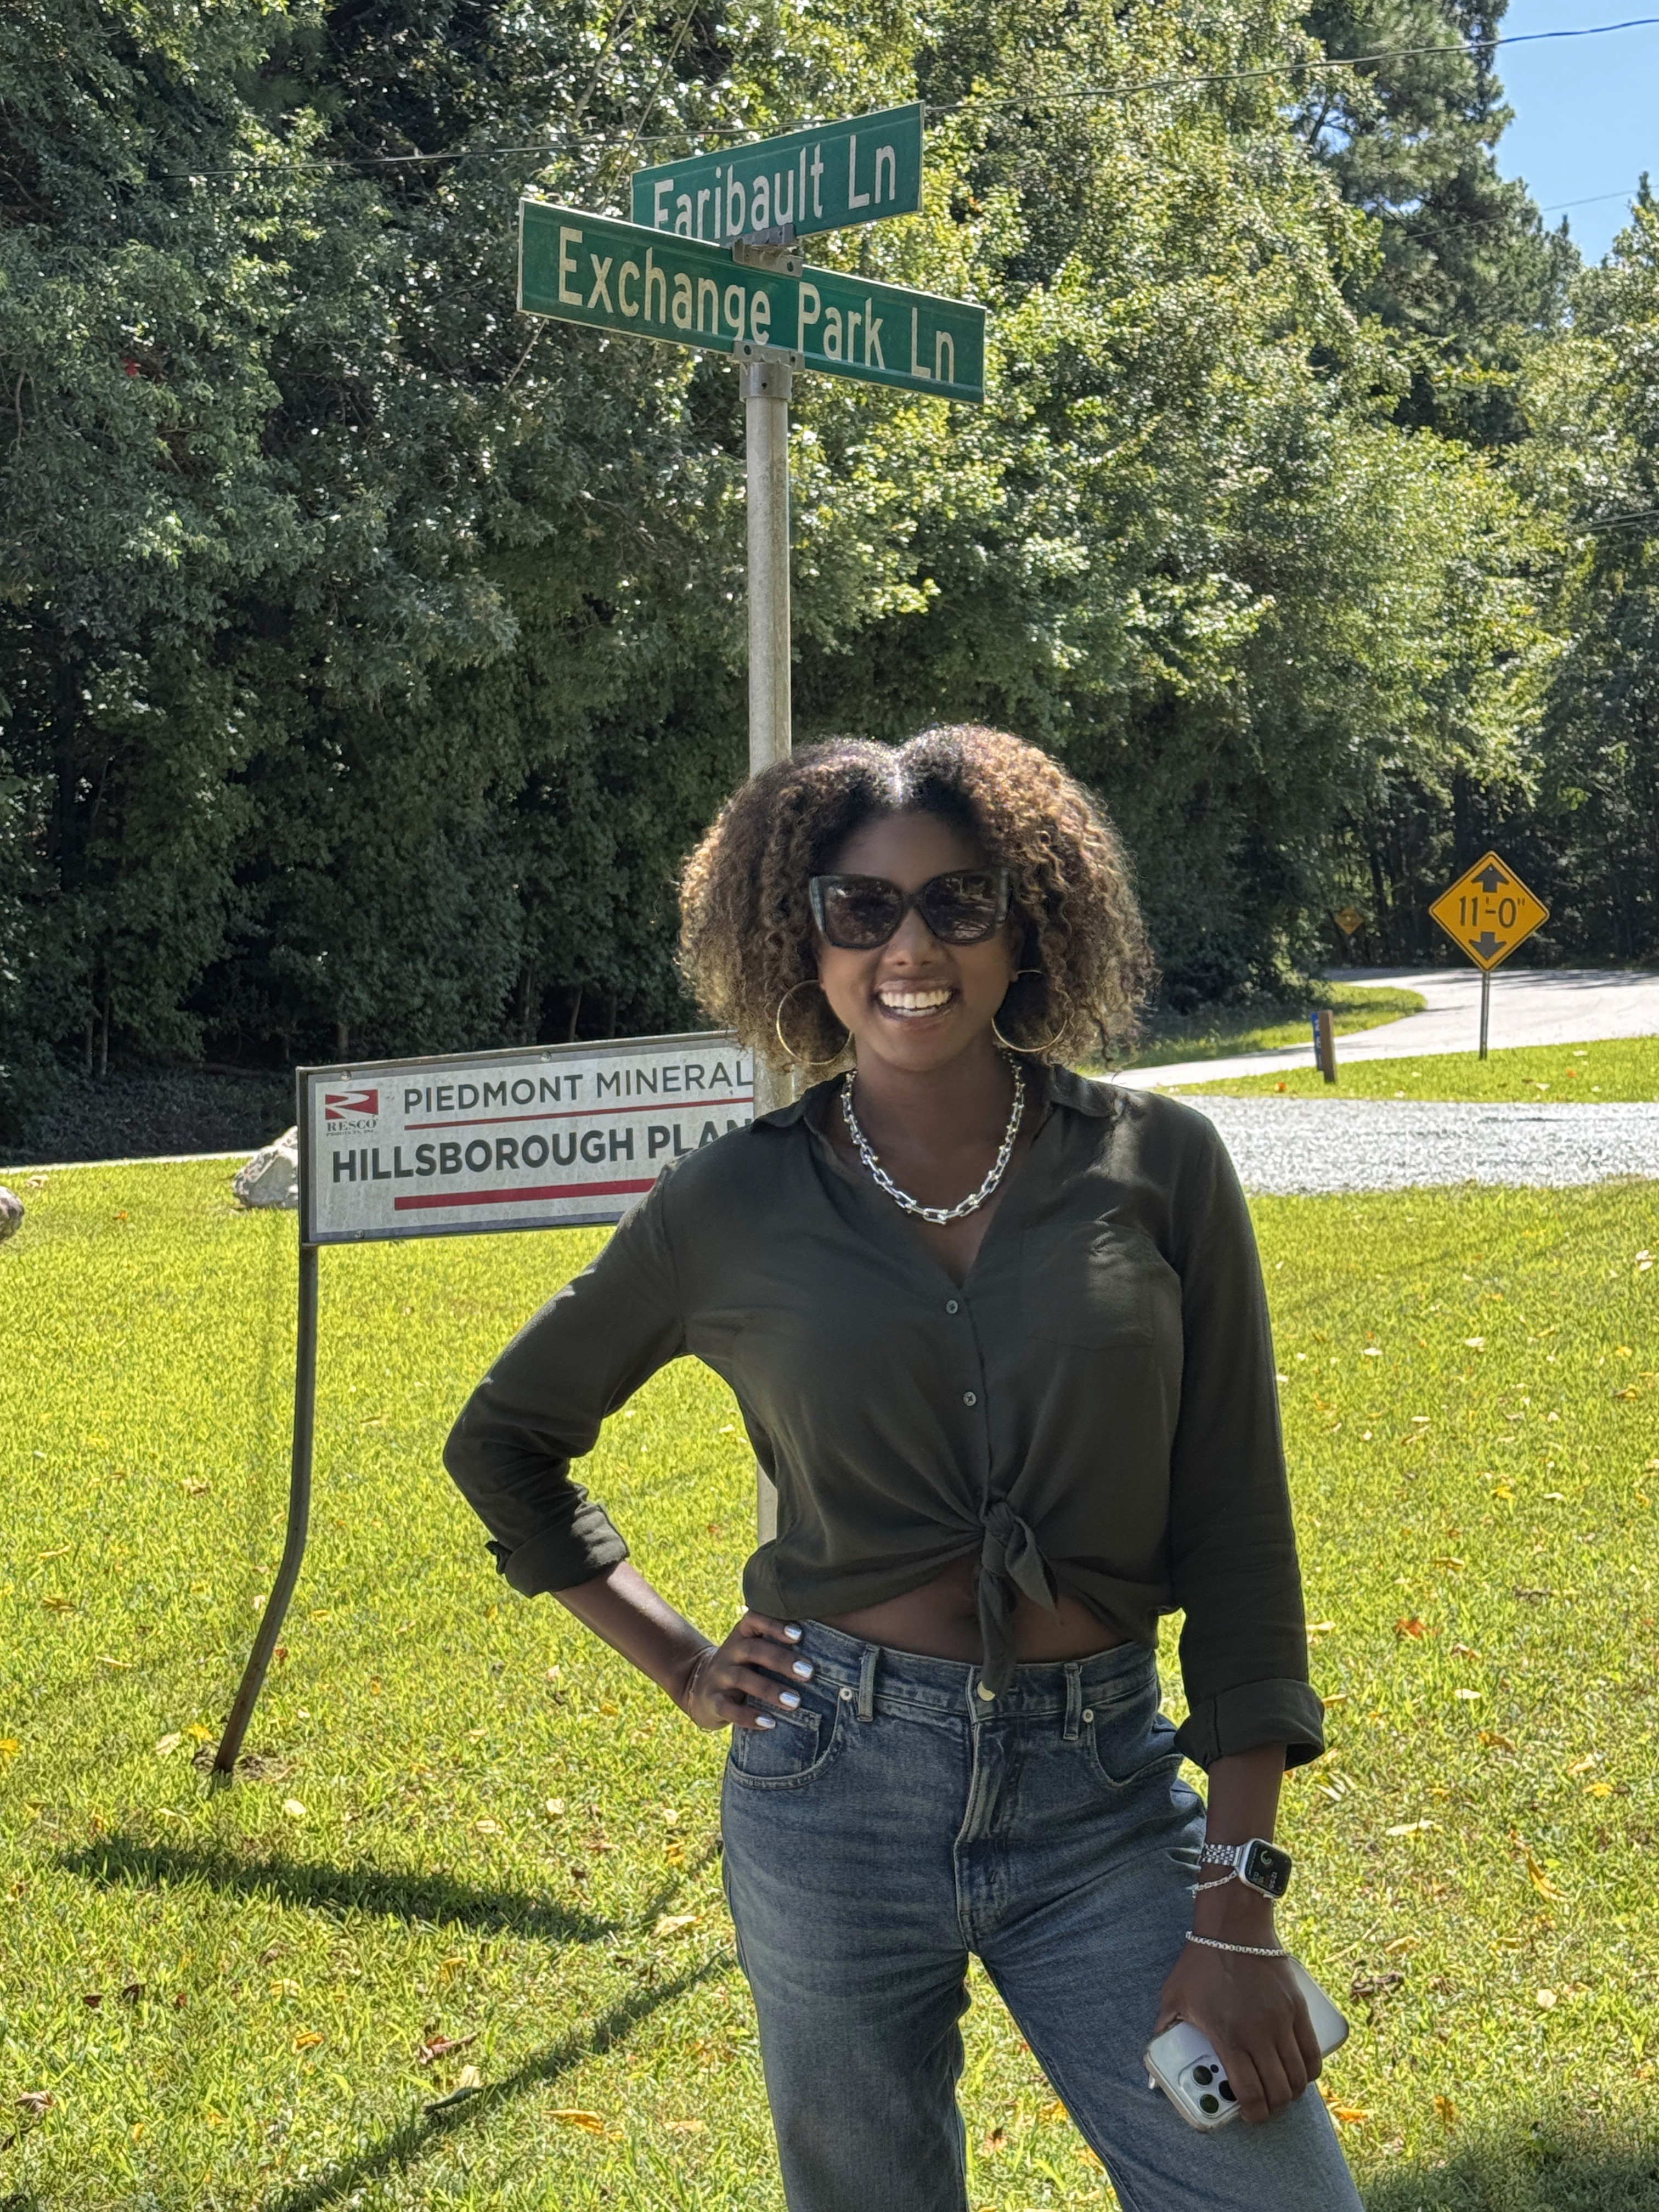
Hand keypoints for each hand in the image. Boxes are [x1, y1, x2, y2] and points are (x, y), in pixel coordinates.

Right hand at [676, 1611, 812, 1731]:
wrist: (700, 1688)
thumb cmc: (742, 1667)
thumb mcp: (753, 1651)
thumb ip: (777, 1645)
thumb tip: (828, 1644)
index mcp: (742, 1635)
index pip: (755, 1620)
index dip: (775, 1625)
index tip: (799, 1635)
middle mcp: (730, 1652)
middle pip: (754, 1650)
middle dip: (782, 1660)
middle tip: (808, 1672)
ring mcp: (719, 1677)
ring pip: (743, 1679)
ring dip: (771, 1690)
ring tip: (795, 1703)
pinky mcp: (713, 1701)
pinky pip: (729, 1709)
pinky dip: (749, 1716)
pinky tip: (769, 1723)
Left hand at [1152, 1940, 1322, 2125]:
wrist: (1233, 1927)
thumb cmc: (1201, 1961)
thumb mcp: (1174, 1996)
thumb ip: (1164, 2028)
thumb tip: (1154, 2054)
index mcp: (1228, 2036)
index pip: (1249, 2093)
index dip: (1253, 2114)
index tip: (1249, 2116)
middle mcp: (1259, 2034)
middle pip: (1278, 2091)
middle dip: (1273, 2107)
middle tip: (1265, 2106)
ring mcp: (1282, 2021)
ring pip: (1298, 2076)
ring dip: (1292, 2092)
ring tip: (1282, 2091)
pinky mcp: (1299, 2008)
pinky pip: (1312, 2052)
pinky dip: (1310, 2071)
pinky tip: (1301, 2073)